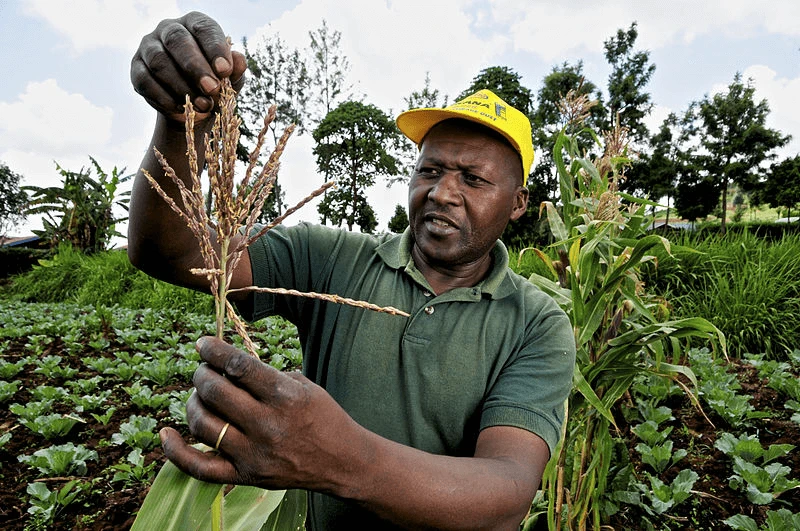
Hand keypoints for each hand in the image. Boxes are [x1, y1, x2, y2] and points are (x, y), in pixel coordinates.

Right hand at [130, 11, 246, 121]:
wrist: (192, 106)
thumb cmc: (214, 83)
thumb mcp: (231, 78)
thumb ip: (236, 69)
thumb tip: (239, 60)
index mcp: (195, 24)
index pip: (203, 28)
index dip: (215, 48)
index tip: (225, 71)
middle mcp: (169, 29)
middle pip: (177, 40)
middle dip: (196, 67)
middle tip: (212, 89)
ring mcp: (149, 47)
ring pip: (159, 62)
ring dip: (182, 86)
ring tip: (202, 105)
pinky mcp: (137, 69)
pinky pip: (145, 81)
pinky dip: (164, 98)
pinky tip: (181, 109)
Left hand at [160, 337, 368, 493]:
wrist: (343, 461)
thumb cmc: (323, 416)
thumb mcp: (303, 386)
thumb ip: (266, 376)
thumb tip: (225, 364)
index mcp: (284, 396)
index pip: (237, 365)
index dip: (213, 350)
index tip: (202, 343)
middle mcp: (266, 425)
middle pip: (214, 392)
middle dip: (201, 374)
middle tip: (203, 370)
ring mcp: (253, 454)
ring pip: (203, 424)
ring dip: (193, 402)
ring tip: (199, 395)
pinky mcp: (245, 476)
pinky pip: (199, 467)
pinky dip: (176, 451)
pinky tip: (166, 433)